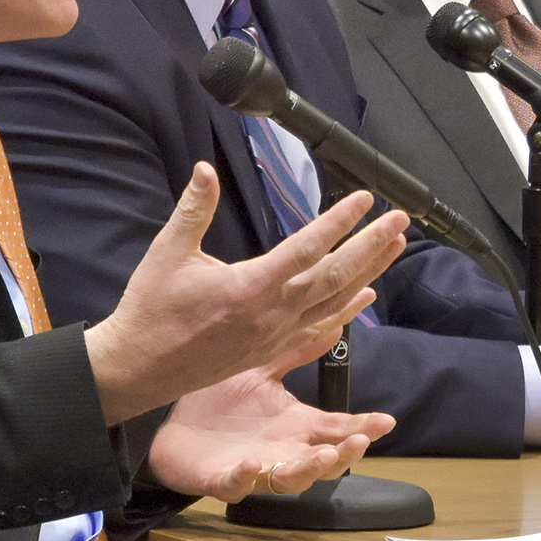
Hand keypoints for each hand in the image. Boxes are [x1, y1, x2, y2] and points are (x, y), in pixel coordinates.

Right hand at [84, 164, 407, 424]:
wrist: (139, 370)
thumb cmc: (151, 310)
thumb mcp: (167, 253)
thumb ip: (193, 209)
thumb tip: (206, 169)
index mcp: (249, 287)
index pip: (307, 248)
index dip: (340, 222)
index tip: (365, 199)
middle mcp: (271, 314)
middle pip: (335, 275)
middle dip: (372, 245)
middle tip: (400, 220)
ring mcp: (275, 335)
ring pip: (336, 301)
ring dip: (370, 272)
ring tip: (395, 246)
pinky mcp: (272, 349)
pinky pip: (321, 328)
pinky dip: (348, 310)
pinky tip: (366, 295)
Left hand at [148, 350, 395, 500]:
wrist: (171, 422)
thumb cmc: (220, 401)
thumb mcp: (262, 369)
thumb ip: (298, 350)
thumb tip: (335, 320)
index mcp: (296, 426)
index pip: (338, 429)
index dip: (364, 427)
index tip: (387, 421)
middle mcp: (284, 450)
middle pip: (326, 462)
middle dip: (345, 454)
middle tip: (359, 441)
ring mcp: (257, 468)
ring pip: (292, 480)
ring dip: (310, 470)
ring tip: (323, 455)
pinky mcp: (224, 479)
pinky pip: (239, 485)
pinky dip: (247, 478)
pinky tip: (252, 464)